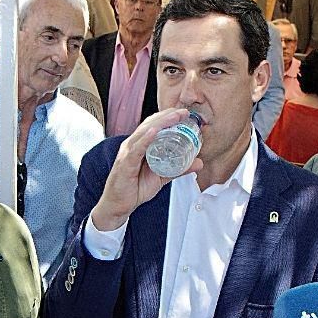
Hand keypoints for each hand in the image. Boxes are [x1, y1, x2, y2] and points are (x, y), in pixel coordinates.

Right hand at [89, 108, 201, 230]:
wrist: (119, 205)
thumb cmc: (135, 188)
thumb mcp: (162, 176)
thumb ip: (179, 169)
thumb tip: (199, 163)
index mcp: (140, 145)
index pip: (154, 125)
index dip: (168, 117)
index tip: (184, 113)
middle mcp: (133, 145)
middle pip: (150, 124)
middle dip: (168, 116)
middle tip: (184, 112)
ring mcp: (128, 153)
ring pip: (145, 133)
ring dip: (161, 123)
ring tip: (175, 117)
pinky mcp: (125, 163)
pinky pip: (136, 149)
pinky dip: (145, 139)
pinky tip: (154, 132)